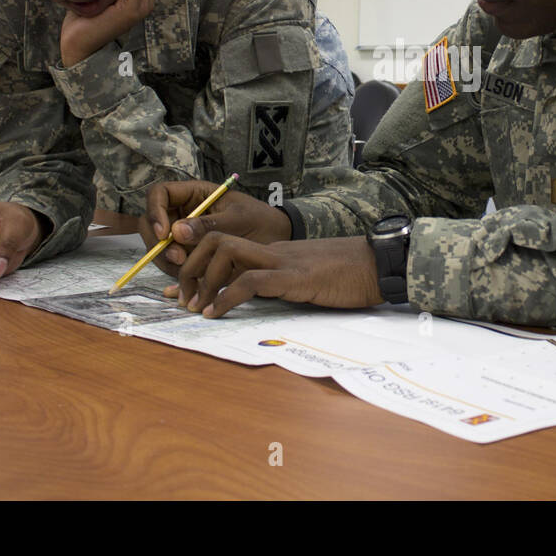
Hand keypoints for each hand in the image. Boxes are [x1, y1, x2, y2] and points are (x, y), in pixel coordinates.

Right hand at [141, 180, 291, 276]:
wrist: (277, 240)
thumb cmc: (260, 220)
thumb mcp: (238, 219)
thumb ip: (208, 225)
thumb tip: (176, 231)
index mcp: (194, 194)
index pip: (160, 194)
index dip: (155, 211)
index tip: (165, 233)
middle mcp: (184, 212)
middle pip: (152, 224)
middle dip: (158, 243)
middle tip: (179, 259)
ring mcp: (184, 234)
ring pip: (159, 247)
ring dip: (166, 261)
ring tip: (188, 273)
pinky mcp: (189, 253)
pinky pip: (173, 263)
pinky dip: (177, 273)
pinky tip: (189, 284)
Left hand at [161, 235, 381, 316]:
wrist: (379, 265)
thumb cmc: (349, 276)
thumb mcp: (307, 280)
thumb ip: (281, 285)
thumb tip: (255, 301)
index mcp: (274, 252)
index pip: (223, 247)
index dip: (194, 265)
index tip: (176, 290)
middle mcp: (272, 251)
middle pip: (216, 241)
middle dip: (190, 269)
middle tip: (181, 299)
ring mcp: (282, 261)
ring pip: (226, 253)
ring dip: (204, 281)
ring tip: (195, 308)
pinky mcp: (295, 277)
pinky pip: (252, 281)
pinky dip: (227, 297)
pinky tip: (217, 314)